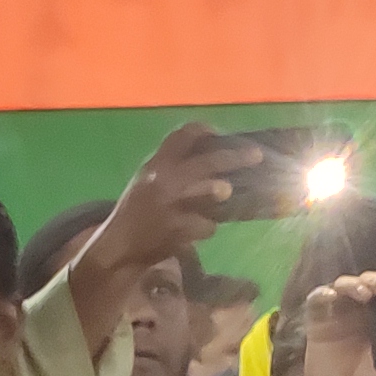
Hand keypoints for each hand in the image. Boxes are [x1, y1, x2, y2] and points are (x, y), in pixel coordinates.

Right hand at [97, 121, 273, 269]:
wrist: (119, 245)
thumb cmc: (135, 211)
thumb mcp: (146, 180)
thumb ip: (171, 166)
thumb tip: (212, 156)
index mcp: (156, 164)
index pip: (183, 135)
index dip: (205, 130)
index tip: (220, 133)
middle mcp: (164, 179)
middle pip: (208, 161)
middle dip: (236, 156)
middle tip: (257, 155)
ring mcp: (172, 204)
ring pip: (212, 191)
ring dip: (220, 191)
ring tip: (224, 192)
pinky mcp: (177, 228)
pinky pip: (207, 225)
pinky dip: (206, 228)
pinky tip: (197, 230)